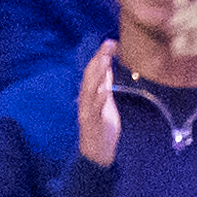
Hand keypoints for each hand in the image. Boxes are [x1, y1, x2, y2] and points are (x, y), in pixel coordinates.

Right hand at [74, 43, 119, 168]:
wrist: (97, 155)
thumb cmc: (102, 128)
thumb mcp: (106, 102)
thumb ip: (104, 84)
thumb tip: (106, 66)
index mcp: (90, 95)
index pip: (93, 72)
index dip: (101, 56)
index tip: (111, 42)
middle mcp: (86, 101)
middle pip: (89, 77)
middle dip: (98, 60)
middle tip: (107, 44)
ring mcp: (87, 112)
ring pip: (89, 90)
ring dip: (96, 75)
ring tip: (104, 60)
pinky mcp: (90, 125)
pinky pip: (93, 111)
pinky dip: (98, 99)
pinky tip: (105, 89)